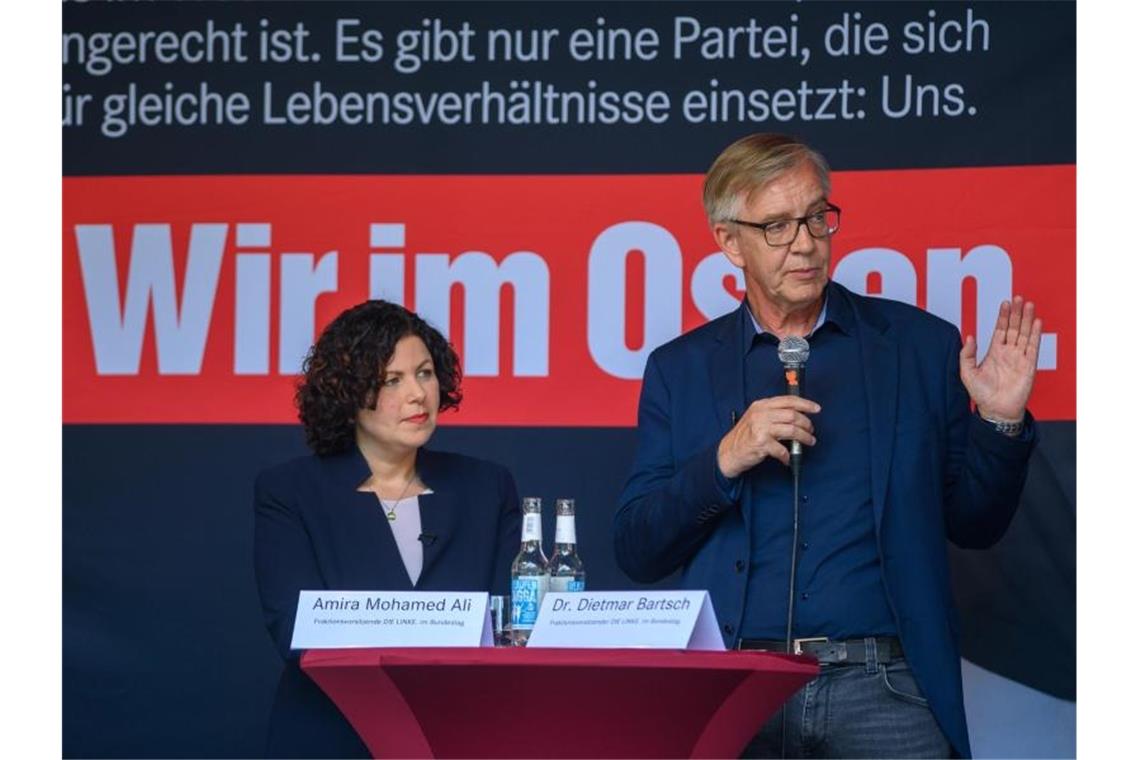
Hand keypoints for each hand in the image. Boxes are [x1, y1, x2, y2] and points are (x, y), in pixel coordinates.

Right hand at [717, 396, 820, 478]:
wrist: (729, 452)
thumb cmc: (745, 436)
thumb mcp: (756, 417)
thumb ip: (773, 413)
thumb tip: (797, 415)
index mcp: (761, 405)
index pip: (788, 400)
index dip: (805, 404)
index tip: (816, 408)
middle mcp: (761, 414)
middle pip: (793, 415)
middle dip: (806, 424)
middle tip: (810, 430)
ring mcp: (760, 429)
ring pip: (792, 430)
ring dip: (804, 437)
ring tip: (808, 441)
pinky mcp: (761, 444)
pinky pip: (782, 449)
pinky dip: (788, 455)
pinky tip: (787, 458)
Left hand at [960, 296, 1041, 421]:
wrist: (996, 410)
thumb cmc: (981, 394)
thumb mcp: (967, 373)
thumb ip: (966, 355)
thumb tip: (969, 336)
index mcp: (994, 352)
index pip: (1000, 329)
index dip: (1003, 316)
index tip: (1005, 303)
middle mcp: (1008, 352)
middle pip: (1014, 327)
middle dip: (1016, 313)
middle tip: (1018, 298)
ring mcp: (1019, 358)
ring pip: (1024, 334)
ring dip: (1026, 319)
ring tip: (1028, 305)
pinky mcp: (1029, 366)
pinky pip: (1033, 347)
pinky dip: (1035, 334)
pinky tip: (1036, 322)